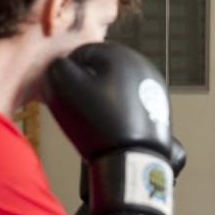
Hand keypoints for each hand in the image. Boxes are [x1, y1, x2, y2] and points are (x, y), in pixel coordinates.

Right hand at [43, 42, 182, 214]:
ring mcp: (153, 85)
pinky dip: (119, 111)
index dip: (70, 78)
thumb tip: (60, 66)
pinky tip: (114, 126)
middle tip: (85, 112)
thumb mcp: (65, 90)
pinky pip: (128, 102)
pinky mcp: (158, 104)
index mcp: (121, 53)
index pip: (80, 55)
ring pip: (113, 86)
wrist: (135, 161)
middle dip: (88, 88)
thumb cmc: (102, 126)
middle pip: (100, 70)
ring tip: (100, 122)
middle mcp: (142, 64)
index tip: (72, 98)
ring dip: (103, 100)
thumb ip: (57, 68)